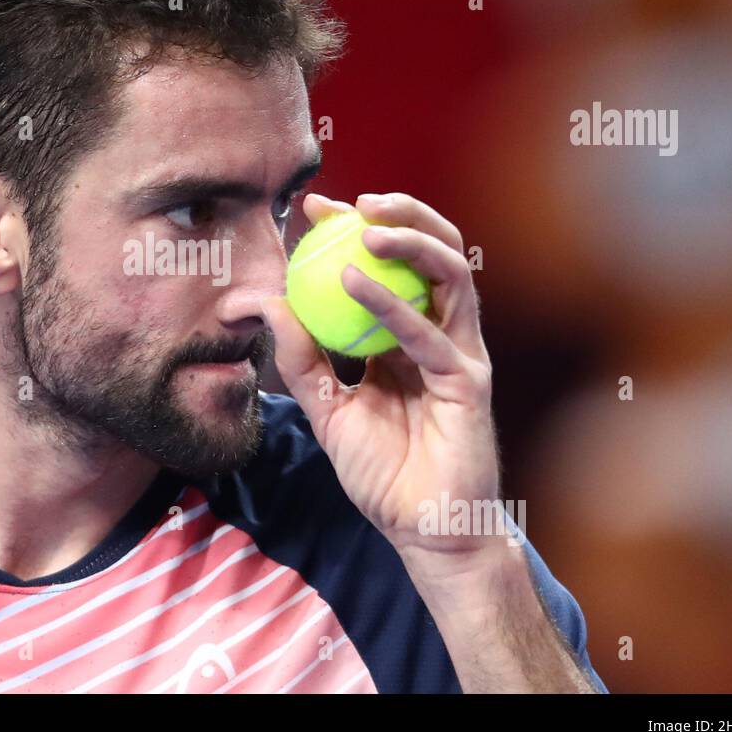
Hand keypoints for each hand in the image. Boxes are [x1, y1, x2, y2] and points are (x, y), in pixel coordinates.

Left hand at [261, 192, 502, 565]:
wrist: (421, 530)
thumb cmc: (382, 473)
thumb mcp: (326, 409)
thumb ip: (300, 358)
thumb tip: (262, 303)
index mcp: (410, 336)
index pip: (393, 266)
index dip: (358, 230)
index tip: (313, 209)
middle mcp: (442, 335)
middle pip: (435, 253)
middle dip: (400, 214)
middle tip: (351, 200)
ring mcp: (461, 354)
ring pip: (451, 275)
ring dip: (411, 240)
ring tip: (366, 223)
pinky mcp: (469, 382)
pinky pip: (431, 334)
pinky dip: (392, 303)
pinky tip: (354, 280)